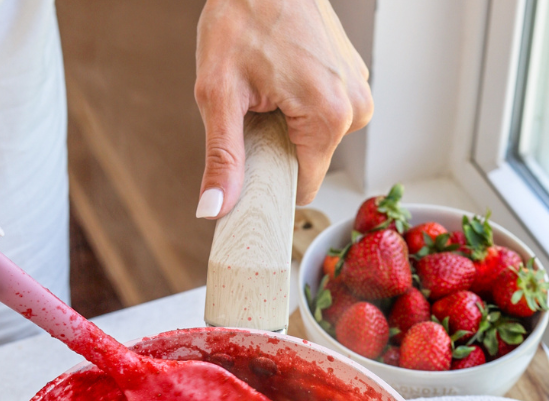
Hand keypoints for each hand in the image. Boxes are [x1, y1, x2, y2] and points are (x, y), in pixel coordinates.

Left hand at [194, 0, 372, 214]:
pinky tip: (280, 77)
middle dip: (274, 148)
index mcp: (330, 116)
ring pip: (313, 138)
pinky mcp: (351, 74)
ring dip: (285, 126)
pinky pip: (321, 112)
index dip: (268, 185)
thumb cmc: (241, 15)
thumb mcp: (219, 94)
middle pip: (307, 162)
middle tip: (252, 109)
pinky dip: (296, 106)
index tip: (245, 165)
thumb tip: (214, 210)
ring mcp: (357, 87)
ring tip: (267, 87)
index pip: (300, 189)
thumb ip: (222, 158)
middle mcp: (355, 105)